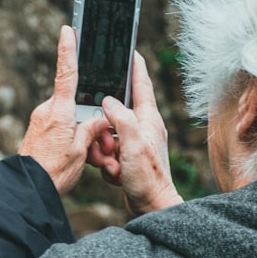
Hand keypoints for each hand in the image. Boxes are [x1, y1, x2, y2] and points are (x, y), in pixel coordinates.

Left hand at [19, 26, 111, 195]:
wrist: (26, 190)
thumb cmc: (53, 172)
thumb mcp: (80, 151)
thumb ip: (91, 131)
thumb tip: (98, 120)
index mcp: (59, 111)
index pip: (66, 73)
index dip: (68, 49)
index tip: (68, 29)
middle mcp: (47, 111)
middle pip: (75, 103)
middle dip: (90, 119)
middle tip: (98, 145)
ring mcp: (41, 121)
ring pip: (69, 119)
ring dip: (82, 135)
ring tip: (87, 158)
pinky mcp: (38, 132)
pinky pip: (60, 129)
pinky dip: (71, 140)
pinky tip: (76, 159)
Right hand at [91, 52, 182, 215]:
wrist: (152, 208)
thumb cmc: (148, 178)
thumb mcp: (133, 144)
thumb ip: (122, 119)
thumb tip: (109, 100)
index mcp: (148, 119)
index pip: (141, 84)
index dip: (135, 66)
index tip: (130, 50)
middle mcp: (144, 128)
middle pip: (116, 113)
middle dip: (104, 125)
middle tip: (106, 144)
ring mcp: (136, 144)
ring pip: (109, 134)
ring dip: (104, 148)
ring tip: (111, 163)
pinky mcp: (130, 158)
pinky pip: (110, 152)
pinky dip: (107, 162)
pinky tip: (113, 173)